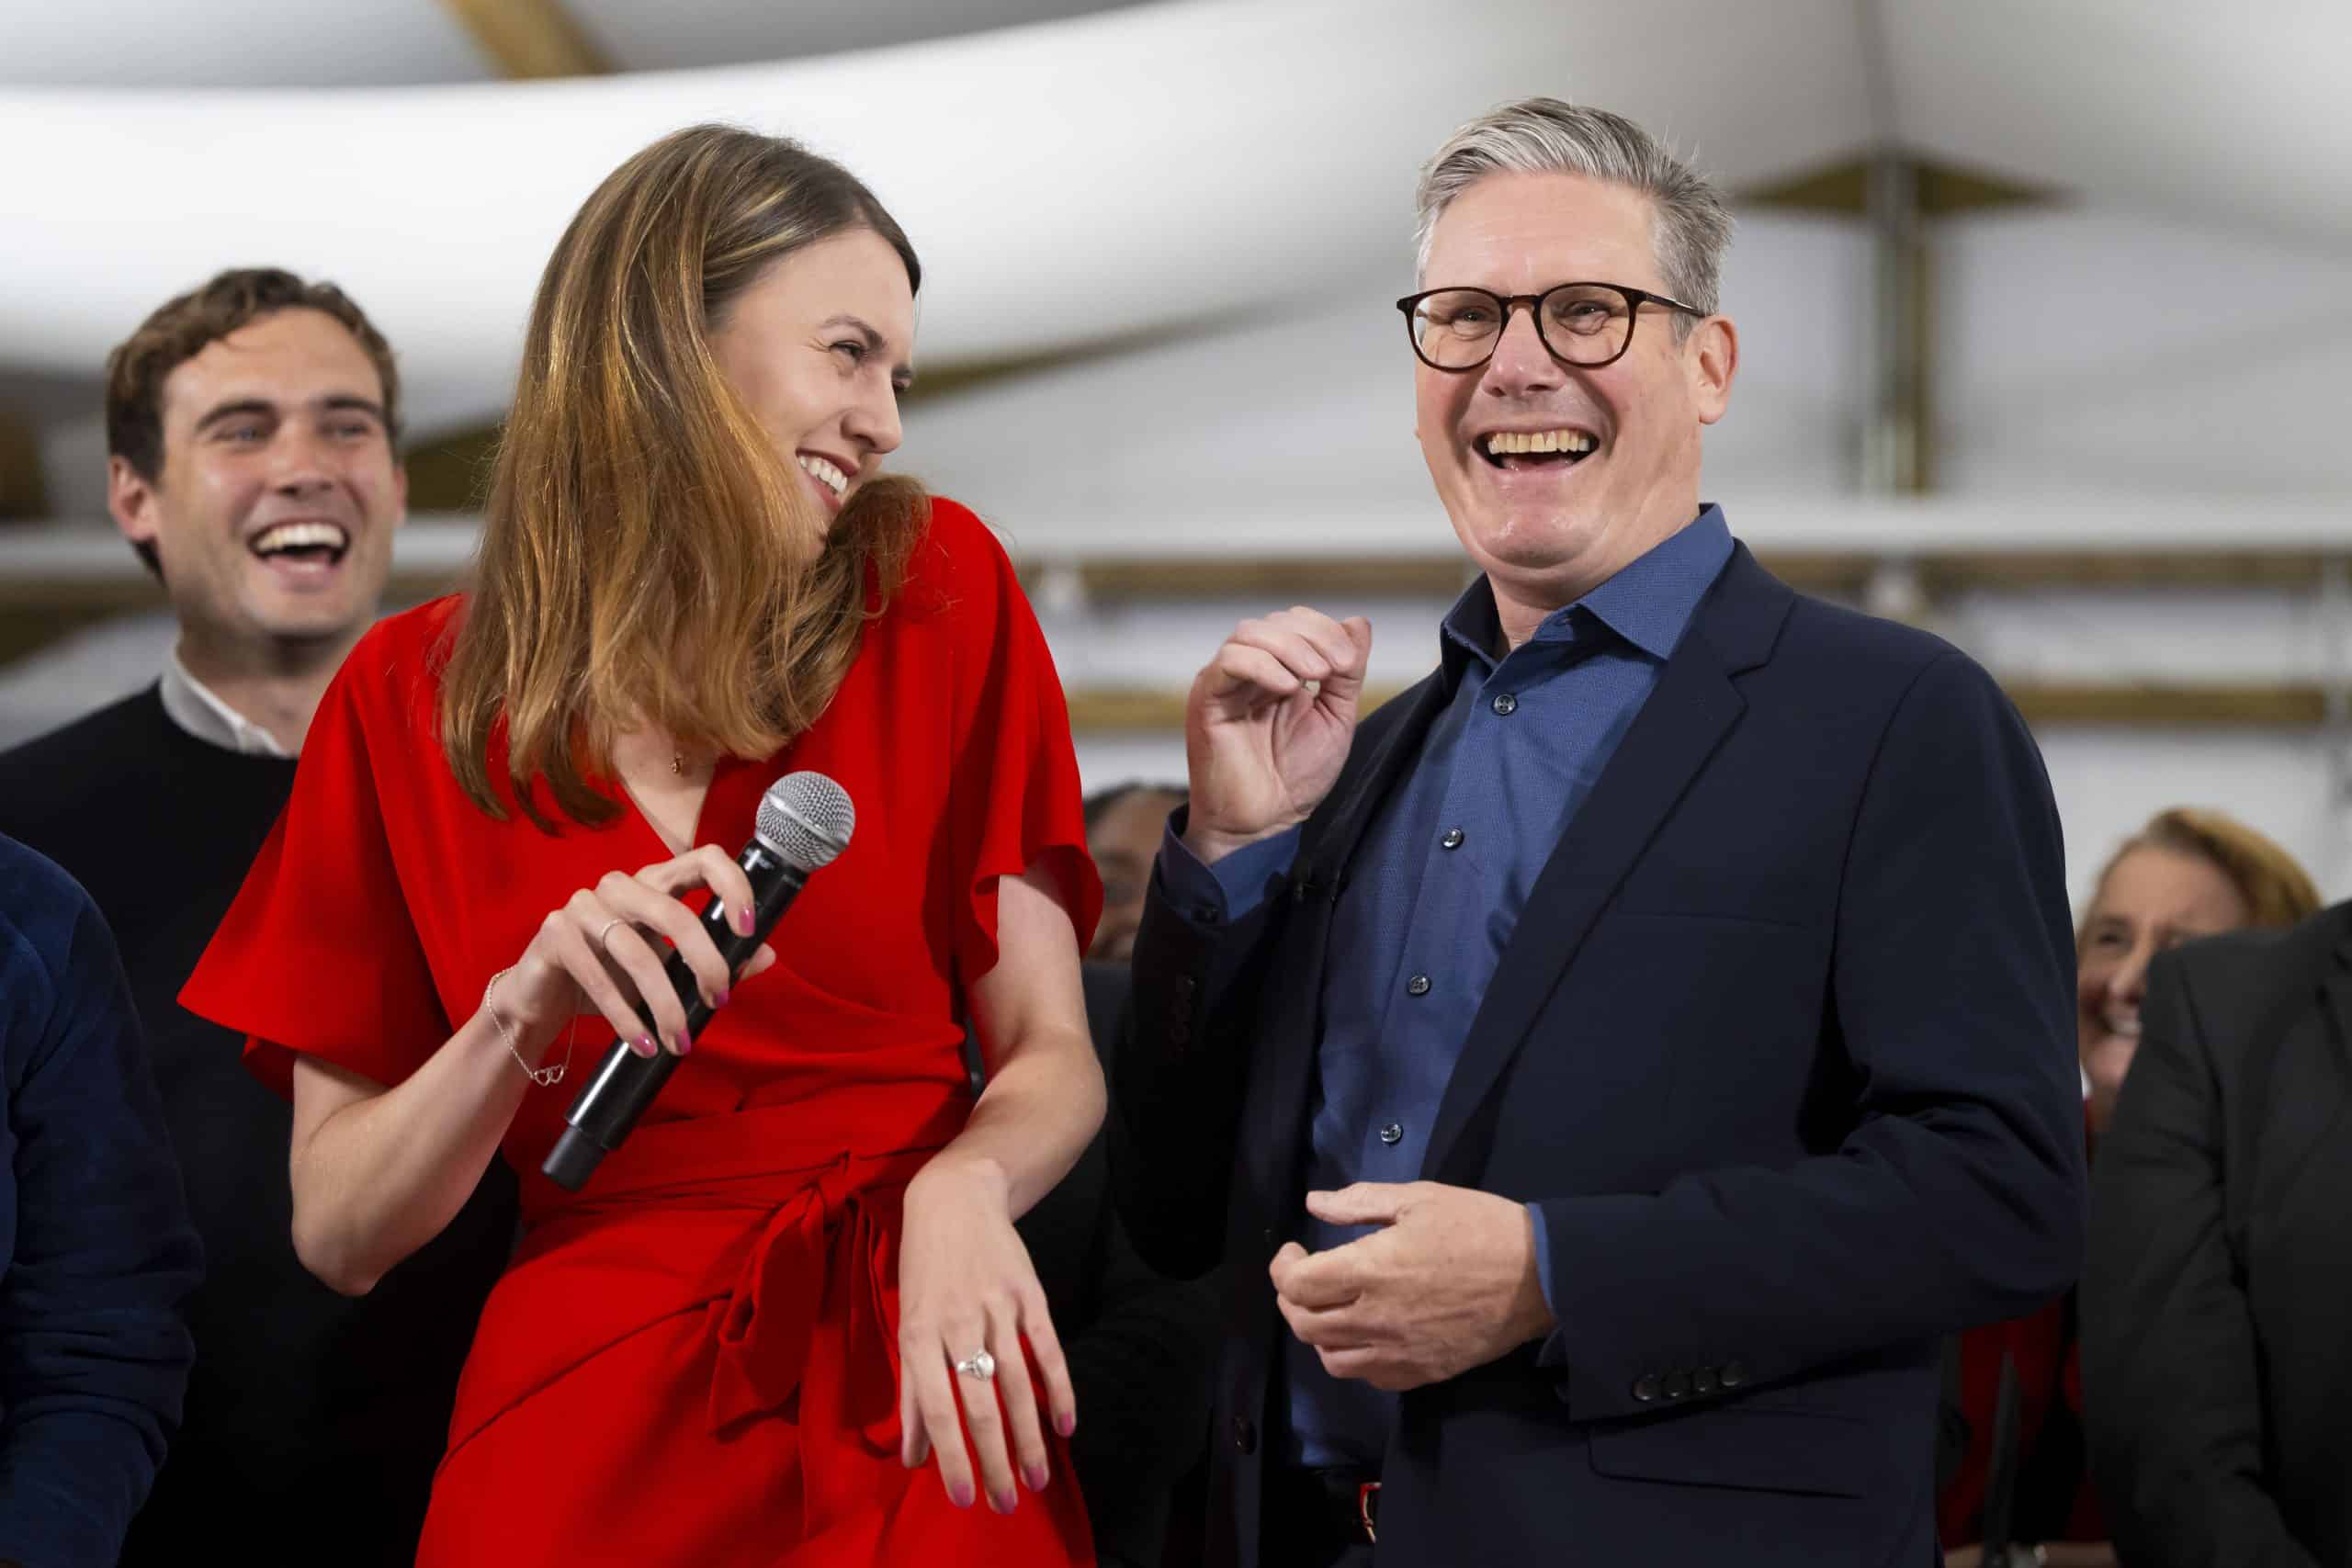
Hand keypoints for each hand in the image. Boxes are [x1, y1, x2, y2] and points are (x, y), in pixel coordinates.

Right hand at [496, 846, 777, 1060]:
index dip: (733, 887)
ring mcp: (584, 904)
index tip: (748, 930)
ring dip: (666, 1004)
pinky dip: (625, 1017)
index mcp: (656, 882)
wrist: (544, 1000)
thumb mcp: (669, 970)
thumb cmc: (612, 978)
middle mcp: (621, 885)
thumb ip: (714, 960)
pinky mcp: (554, 933)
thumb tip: (768, 954)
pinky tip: (642, 1043)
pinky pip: (598, 977)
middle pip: (675, 913)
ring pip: (638, 953)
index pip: (704, 858)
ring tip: (680, 1041)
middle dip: (705, 963)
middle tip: (719, 1001)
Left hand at [896, 1154, 1076, 1513]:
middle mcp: (958, 1323)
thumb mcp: (907, 1325)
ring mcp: (997, 1307)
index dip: (951, 1456)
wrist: (955, 1199)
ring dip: (1029, 1437)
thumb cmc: (923, 1271)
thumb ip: (912, 1393)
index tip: (964, 1497)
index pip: (937, 1408)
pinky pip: (1047, 1350)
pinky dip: (1059, 1389)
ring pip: (1017, 1383)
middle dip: (994, 1459)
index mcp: (919, 1334)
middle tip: (1005, 1503)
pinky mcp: (1029, 1295)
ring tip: (1037, 1479)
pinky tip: (1066, 1426)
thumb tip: (912, 1456)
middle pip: (980, 1403)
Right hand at [1184, 607, 1371, 862]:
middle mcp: (1249, 671)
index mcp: (1279, 670)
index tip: (1349, 663)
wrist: (1264, 822)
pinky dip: (1261, 665)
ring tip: (1312, 678)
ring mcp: (1226, 682)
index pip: (1296, 623)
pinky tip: (1286, 688)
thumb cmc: (1295, 777)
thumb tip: (1358, 622)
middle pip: (1274, 622)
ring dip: (1289, 647)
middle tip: (1334, 669)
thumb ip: (1347, 672)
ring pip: (1249, 633)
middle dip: (1312, 637)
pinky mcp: (1206, 699)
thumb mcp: (1336, 717)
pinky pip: (1228, 663)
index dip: (1325, 631)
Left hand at [1270, 1181, 1554, 1392]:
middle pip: (1305, 1326)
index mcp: (1372, 1271)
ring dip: (1318, 1334)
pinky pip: (1369, 1377)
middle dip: (1291, 1300)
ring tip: (1331, 1308)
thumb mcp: (1419, 1197)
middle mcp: (1377, 1319)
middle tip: (1303, 1277)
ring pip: (1331, 1359)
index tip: (1293, 1251)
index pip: (1298, 1286)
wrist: (1540, 1276)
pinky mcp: (1422, 1373)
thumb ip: (1360, 1203)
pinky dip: (1353, 1357)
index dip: (1283, 1268)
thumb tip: (1315, 1204)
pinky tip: (1363, 1334)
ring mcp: (1400, 1352)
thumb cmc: (1479, 1227)